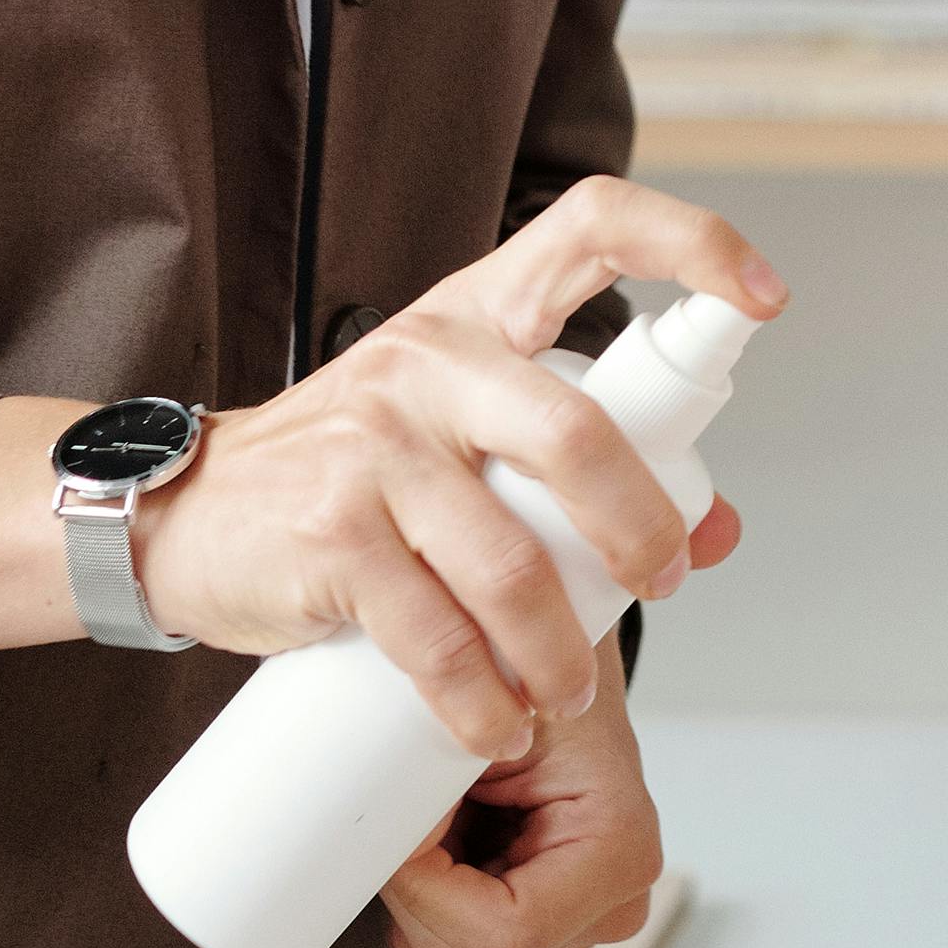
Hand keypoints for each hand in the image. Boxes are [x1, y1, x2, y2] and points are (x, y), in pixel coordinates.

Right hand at [130, 178, 778, 772]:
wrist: (183, 514)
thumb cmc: (350, 471)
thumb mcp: (462, 432)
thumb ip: (575, 467)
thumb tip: (715, 530)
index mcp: (478, 313)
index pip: (593, 225)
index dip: (692, 244)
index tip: (763, 296)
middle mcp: (431, 359)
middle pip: (576, 436)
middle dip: (640, 528)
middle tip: (658, 581)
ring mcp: (376, 445)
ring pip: (511, 560)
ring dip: (562, 647)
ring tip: (565, 689)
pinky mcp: (331, 532)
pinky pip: (435, 633)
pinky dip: (481, 697)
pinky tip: (495, 722)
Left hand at [384, 652, 664, 947]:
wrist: (555, 671)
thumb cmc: (535, 686)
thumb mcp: (480, 725)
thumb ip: (429, 782)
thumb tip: (374, 835)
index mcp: (621, 855)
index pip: (504, 934)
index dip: (429, 892)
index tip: (403, 832)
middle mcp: (613, 905)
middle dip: (419, 885)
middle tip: (418, 809)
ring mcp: (582, 923)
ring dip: (424, 883)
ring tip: (446, 812)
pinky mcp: (550, 923)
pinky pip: (456, 936)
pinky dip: (436, 888)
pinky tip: (457, 835)